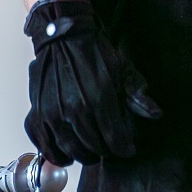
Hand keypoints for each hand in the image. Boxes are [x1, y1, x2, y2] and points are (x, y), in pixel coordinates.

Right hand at [24, 0, 161, 165]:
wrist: (62, 36)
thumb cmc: (92, 53)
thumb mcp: (122, 70)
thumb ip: (137, 96)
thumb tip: (155, 114)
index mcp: (99, 99)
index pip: (115, 140)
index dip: (124, 149)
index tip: (127, 149)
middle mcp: (74, 110)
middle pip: (94, 148)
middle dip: (105, 151)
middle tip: (109, 148)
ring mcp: (52, 114)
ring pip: (70, 150)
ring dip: (83, 155)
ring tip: (91, 150)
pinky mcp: (36, 113)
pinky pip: (44, 145)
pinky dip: (55, 154)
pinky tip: (66, 153)